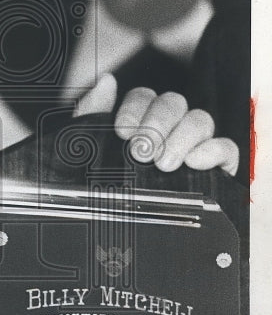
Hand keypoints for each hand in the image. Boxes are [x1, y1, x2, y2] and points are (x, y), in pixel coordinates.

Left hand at [73, 74, 238, 175]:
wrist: (123, 233)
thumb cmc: (104, 186)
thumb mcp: (89, 151)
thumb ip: (92, 112)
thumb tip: (107, 81)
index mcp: (140, 119)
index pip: (143, 96)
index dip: (134, 109)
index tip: (122, 131)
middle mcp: (169, 127)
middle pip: (173, 103)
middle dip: (156, 123)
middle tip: (142, 150)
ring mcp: (193, 143)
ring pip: (200, 120)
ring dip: (181, 138)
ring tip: (163, 163)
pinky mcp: (216, 164)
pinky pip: (225, 147)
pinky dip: (213, 150)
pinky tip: (194, 161)